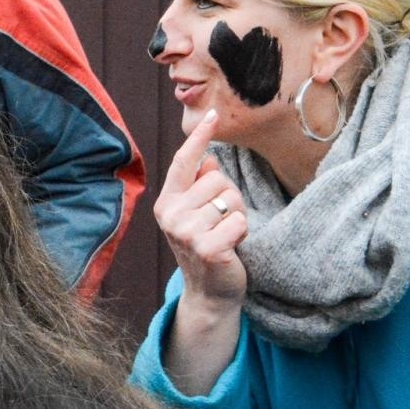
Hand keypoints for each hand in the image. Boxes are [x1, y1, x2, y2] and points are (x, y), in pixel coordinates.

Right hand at [155, 110, 248, 312]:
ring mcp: (185, 232)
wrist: (210, 294)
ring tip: (227, 236)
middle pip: (217, 179)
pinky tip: (232, 248)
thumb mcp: (199, 214)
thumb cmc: (208, 248)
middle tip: (221, 224)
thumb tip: (210, 159)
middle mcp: (170, 214)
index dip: (200, 137)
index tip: (212, 114)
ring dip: (237, 217)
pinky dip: (242, 233)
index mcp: (167, 202)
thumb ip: (200, 187)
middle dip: (230, 199)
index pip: (184, 162)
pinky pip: (238, 221)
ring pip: (230, 199)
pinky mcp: (206, 247)